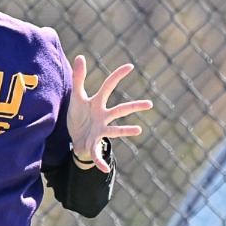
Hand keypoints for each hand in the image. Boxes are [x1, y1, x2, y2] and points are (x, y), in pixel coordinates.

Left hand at [66, 55, 151, 173]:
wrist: (76, 138)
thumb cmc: (79, 116)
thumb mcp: (76, 97)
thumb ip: (78, 78)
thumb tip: (79, 56)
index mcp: (98, 104)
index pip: (109, 87)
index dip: (117, 76)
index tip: (130, 66)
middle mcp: (103, 117)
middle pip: (120, 110)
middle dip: (134, 107)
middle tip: (149, 104)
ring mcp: (100, 131)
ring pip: (115, 131)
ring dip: (126, 131)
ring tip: (138, 130)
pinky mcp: (94, 144)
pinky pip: (98, 154)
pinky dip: (100, 162)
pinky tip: (104, 169)